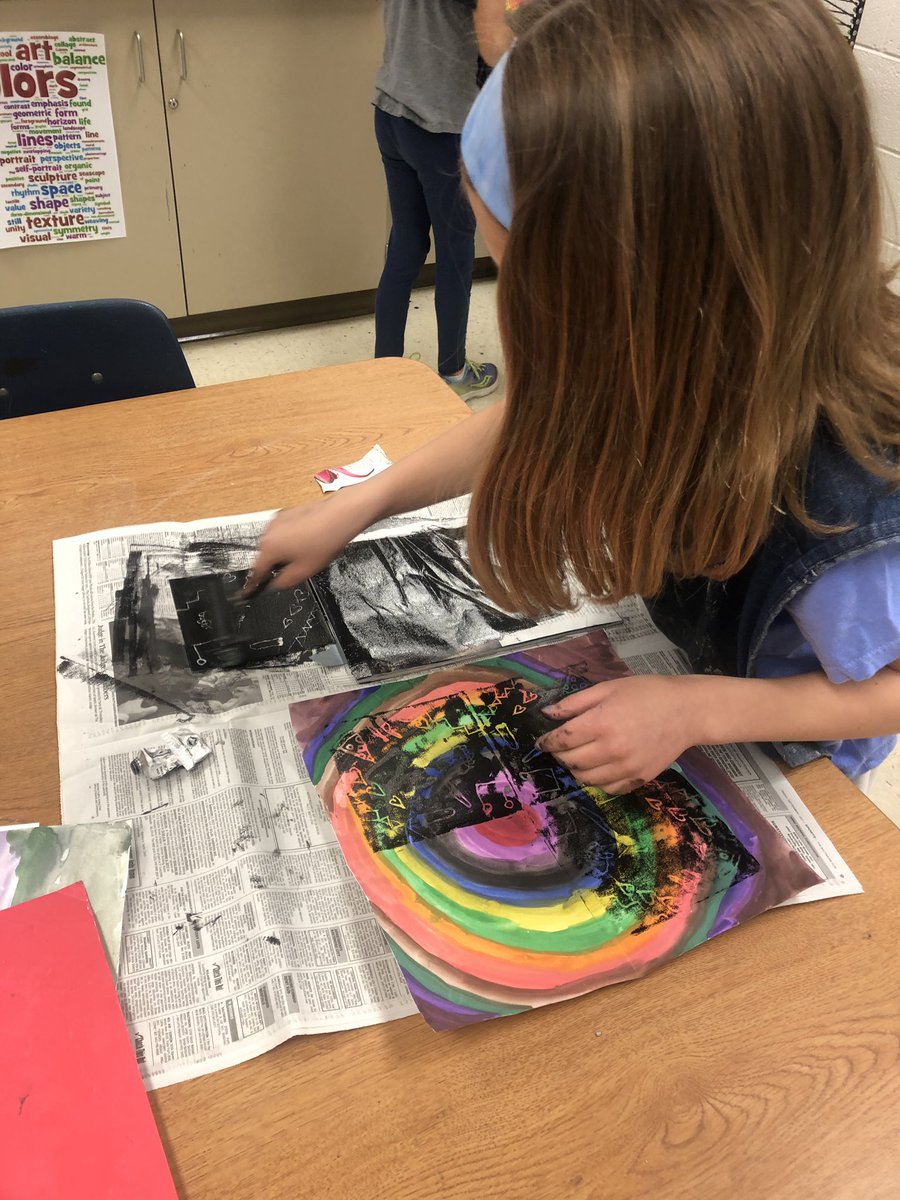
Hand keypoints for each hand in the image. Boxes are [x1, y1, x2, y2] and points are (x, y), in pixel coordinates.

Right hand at [250, 491, 376, 590]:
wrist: (339, 516)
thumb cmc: (323, 543)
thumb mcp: (304, 572)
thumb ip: (284, 582)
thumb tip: (275, 584)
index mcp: (268, 548)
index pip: (256, 571)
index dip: (253, 584)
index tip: (249, 591)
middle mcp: (268, 532)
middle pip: (265, 555)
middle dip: (276, 565)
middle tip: (294, 570)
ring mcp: (277, 520)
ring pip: (275, 543)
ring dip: (284, 552)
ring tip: (307, 554)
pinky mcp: (287, 513)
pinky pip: (283, 532)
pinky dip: (290, 540)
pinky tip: (308, 542)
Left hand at [538, 675, 698, 793]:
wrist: (687, 711)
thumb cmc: (647, 693)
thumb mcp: (608, 688)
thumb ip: (575, 703)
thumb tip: (548, 714)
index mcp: (602, 723)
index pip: (562, 739)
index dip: (547, 742)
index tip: (542, 742)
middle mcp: (612, 749)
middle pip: (571, 761)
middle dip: (560, 755)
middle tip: (561, 747)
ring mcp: (626, 767)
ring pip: (587, 779)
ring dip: (576, 769)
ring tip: (578, 757)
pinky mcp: (639, 778)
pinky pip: (608, 789)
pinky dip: (598, 781)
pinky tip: (599, 767)